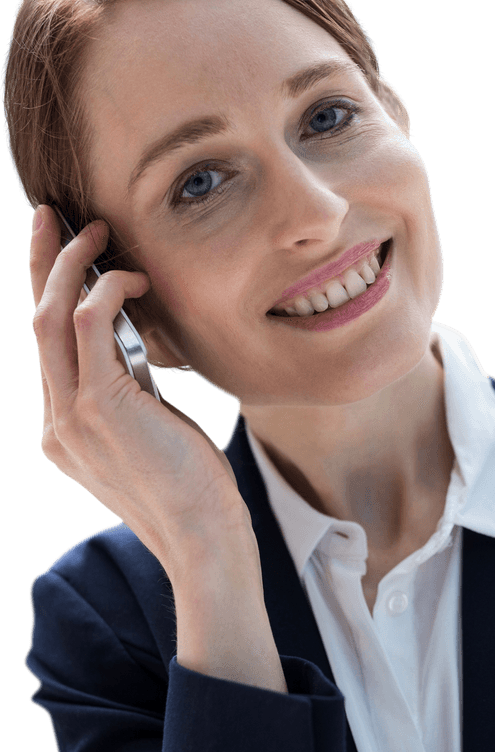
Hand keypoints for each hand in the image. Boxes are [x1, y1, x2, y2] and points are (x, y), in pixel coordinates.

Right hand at [29, 205, 251, 577]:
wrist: (201, 536)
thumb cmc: (192, 488)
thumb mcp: (153, 436)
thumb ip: (132, 397)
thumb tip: (137, 353)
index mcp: (66, 430)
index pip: (49, 349)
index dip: (52, 295)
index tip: (64, 255)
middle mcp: (56, 422)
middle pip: (35, 323)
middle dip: (43, 263)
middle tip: (51, 215)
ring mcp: (69, 417)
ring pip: (50, 318)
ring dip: (71, 266)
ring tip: (93, 231)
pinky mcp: (97, 408)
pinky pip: (87, 327)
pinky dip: (108, 293)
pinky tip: (133, 278)